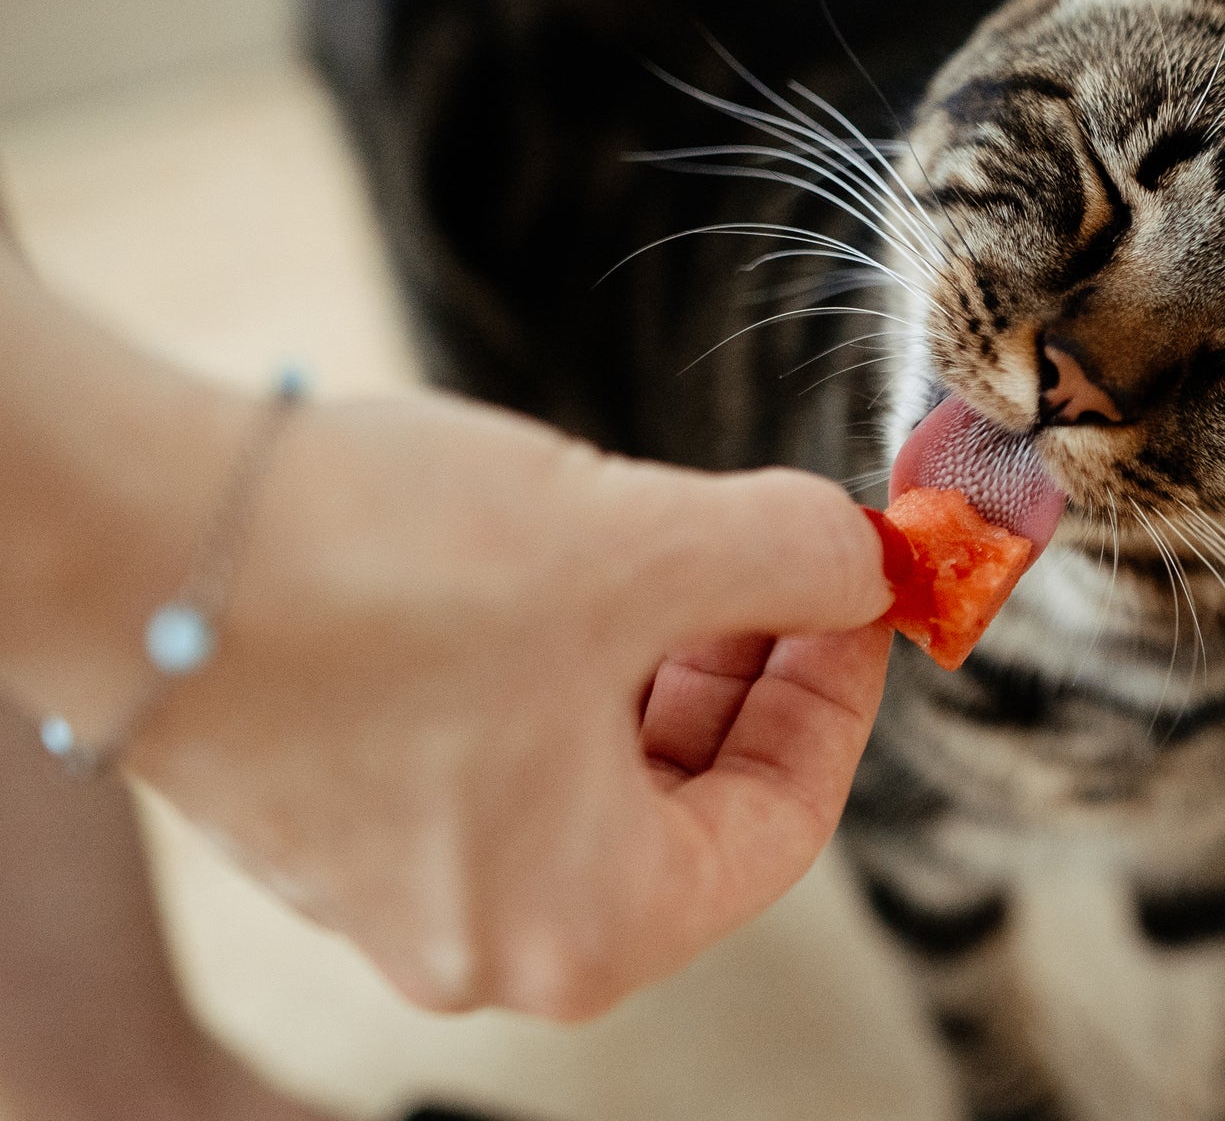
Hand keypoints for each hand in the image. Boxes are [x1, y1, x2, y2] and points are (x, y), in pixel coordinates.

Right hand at [125, 393, 891, 1019]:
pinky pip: (497, 745)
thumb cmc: (381, 566)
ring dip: (655, 650)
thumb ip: (790, 556)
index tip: (863, 589)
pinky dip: (559, 659)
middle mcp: (485, 938)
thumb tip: (859, 554)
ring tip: (670, 535)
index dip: (842, 692)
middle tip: (781, 551)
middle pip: (686, 800)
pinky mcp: (330, 806)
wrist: (118, 530)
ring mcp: (394, 882)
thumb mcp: (641, 544)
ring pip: (591, 765)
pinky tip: (560, 559)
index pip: (781, 823)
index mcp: (585, 926)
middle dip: (749, 662)